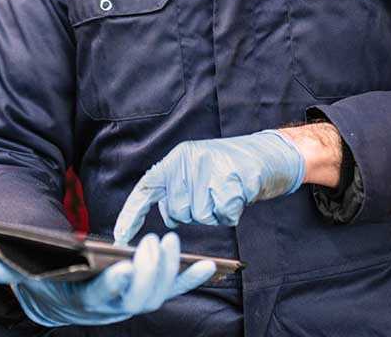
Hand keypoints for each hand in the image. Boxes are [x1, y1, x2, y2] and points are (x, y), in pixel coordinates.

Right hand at [0, 232, 214, 326]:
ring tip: (176, 243)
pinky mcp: (148, 292)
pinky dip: (193, 279)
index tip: (123, 269)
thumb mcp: (27, 277)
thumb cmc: (46, 282)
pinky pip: (175, 288)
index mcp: (87, 301)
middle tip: (156, 242)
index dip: (114, 286)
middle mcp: (114, 307)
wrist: (60, 300)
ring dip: (173, 272)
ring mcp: (134, 300)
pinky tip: (213, 266)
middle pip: (139, 297)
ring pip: (159, 293)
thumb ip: (13, 274)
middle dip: (151, 272)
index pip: (103, 297)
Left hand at [113, 130, 305, 243]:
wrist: (269, 153)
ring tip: (225, 193)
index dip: (132, 213)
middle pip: (176, 211)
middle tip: (211, 195)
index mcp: (177, 158)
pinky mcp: (231, 182)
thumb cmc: (230, 167)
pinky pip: (223, 217)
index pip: (146, 187)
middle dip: (192, 213)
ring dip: (214, 213)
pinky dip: (231, 214)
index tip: (121, 236)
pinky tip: (238, 196)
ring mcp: (210, 170)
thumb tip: (167, 215)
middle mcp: (189, 161)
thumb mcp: (196, 168)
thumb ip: (178, 187)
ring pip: (199, 216)